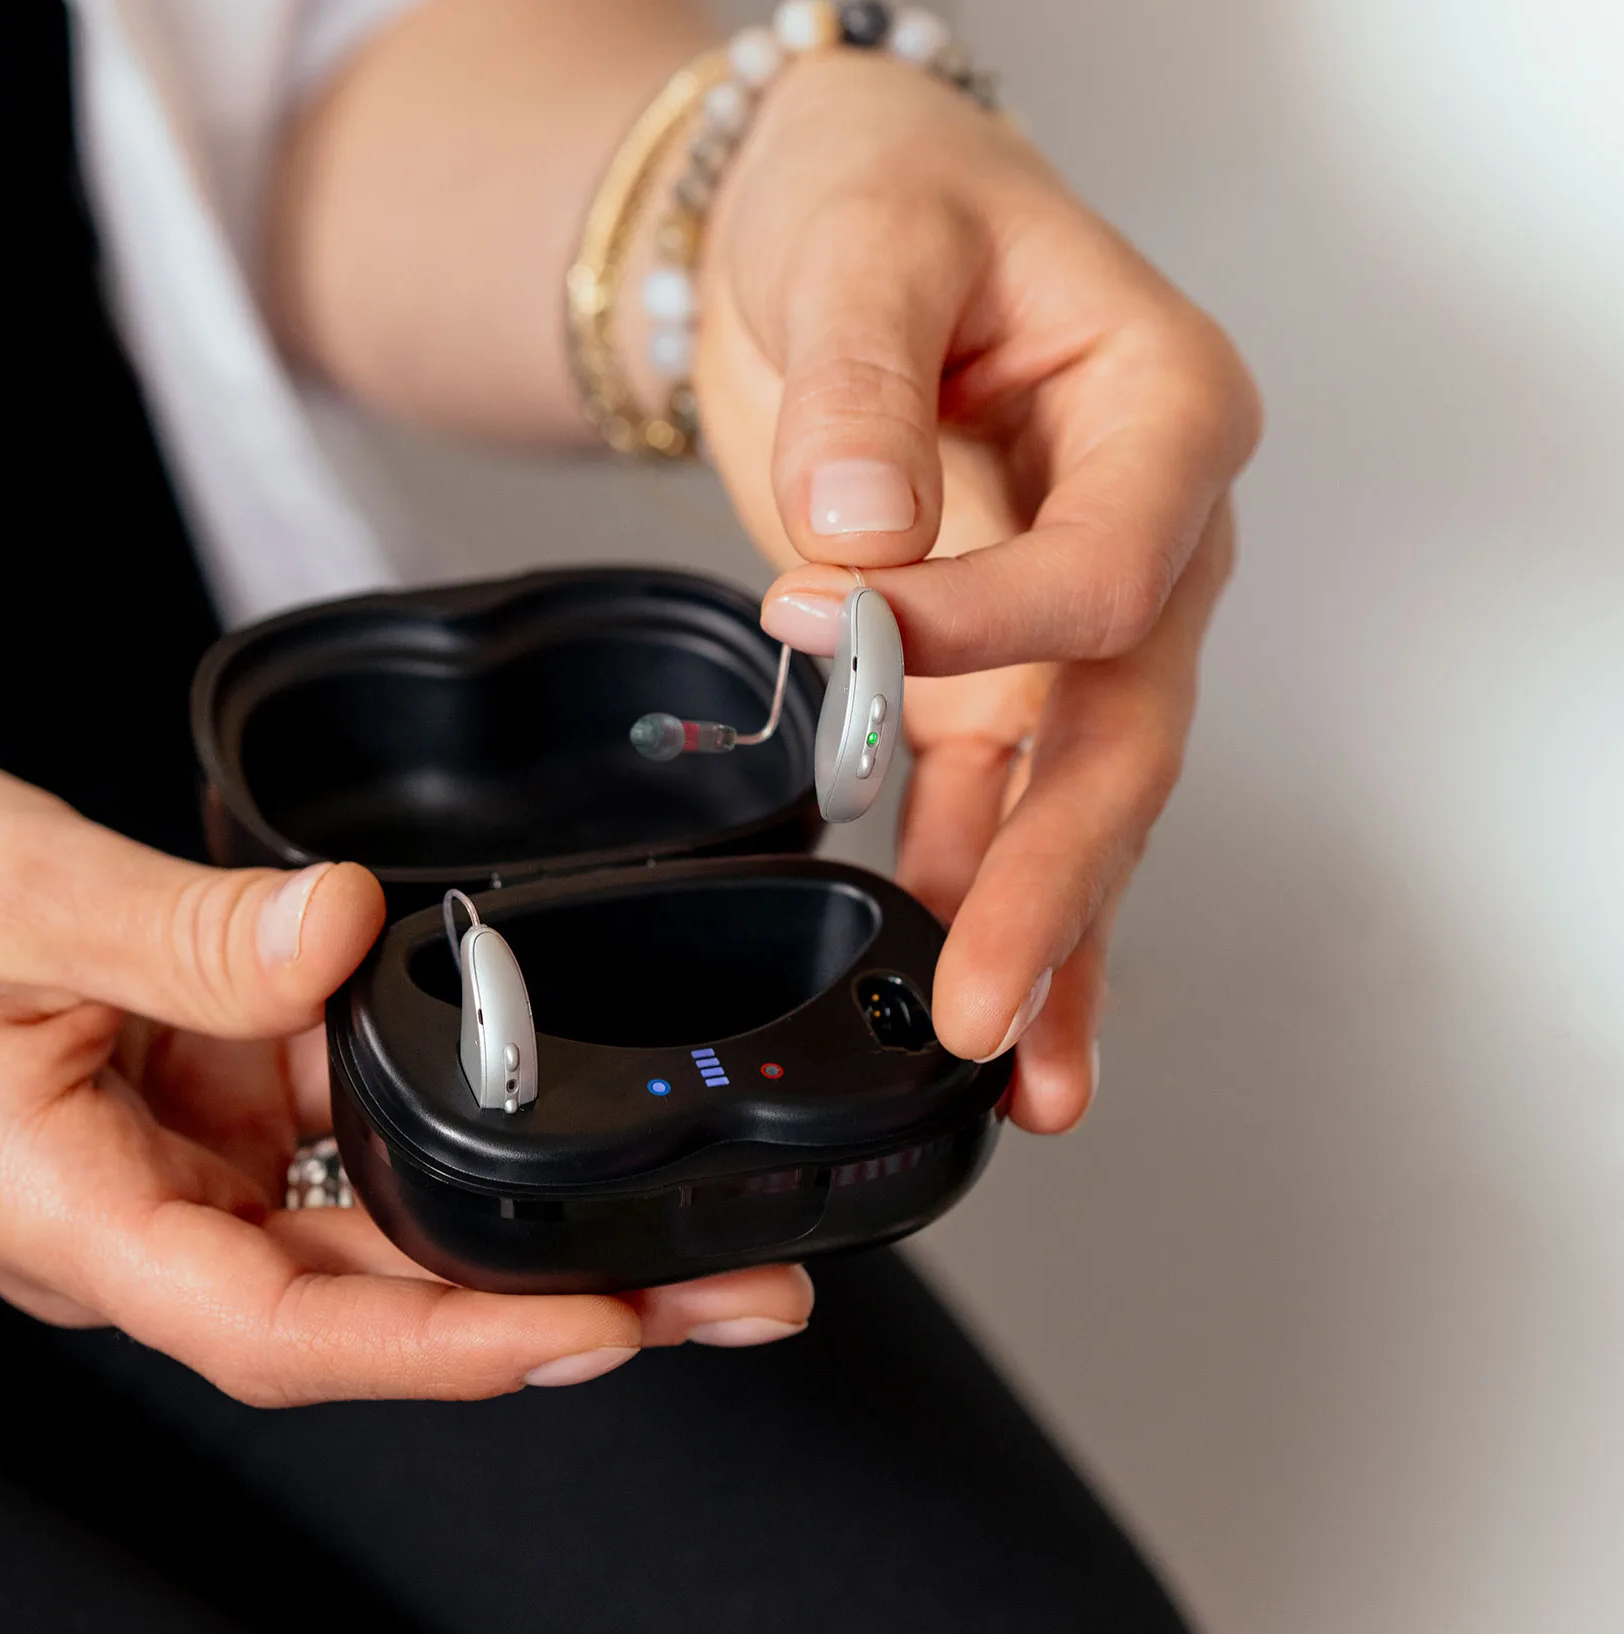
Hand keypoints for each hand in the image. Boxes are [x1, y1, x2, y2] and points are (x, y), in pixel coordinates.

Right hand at [0, 754, 811, 1405]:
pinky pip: (299, 1137)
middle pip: (357, 1303)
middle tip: (731, 1285)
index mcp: (65, 1213)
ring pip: (345, 1226)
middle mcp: (120, 1221)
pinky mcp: (152, 1113)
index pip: (285, 1329)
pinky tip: (501, 1082)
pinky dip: (399, 1114)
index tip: (607, 1330)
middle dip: (545, 1303)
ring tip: (677, 1211)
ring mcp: (140, 1172)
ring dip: (497, 1220)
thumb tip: (353, 934)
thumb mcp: (4, 888)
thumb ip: (184, 928)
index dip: (452, 1348)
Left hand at [692, 50, 1256, 1129]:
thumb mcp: (866, 249)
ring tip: (1001, 1065)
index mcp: (1164, 412)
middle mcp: (1150, 533)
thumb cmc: (883, 202)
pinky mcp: (994, 676)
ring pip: (1079, 799)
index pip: (1109, 568)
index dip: (981, 625)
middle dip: (1055, 874)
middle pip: (1125, 728)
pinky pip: (1012, 810)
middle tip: (982, 997)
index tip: (835, 623)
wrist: (837, 223)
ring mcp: (1079, 623)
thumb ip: (867, 391)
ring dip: (1040, 937)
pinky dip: (1002, 915)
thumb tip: (858, 541)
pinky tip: (999, 1026)